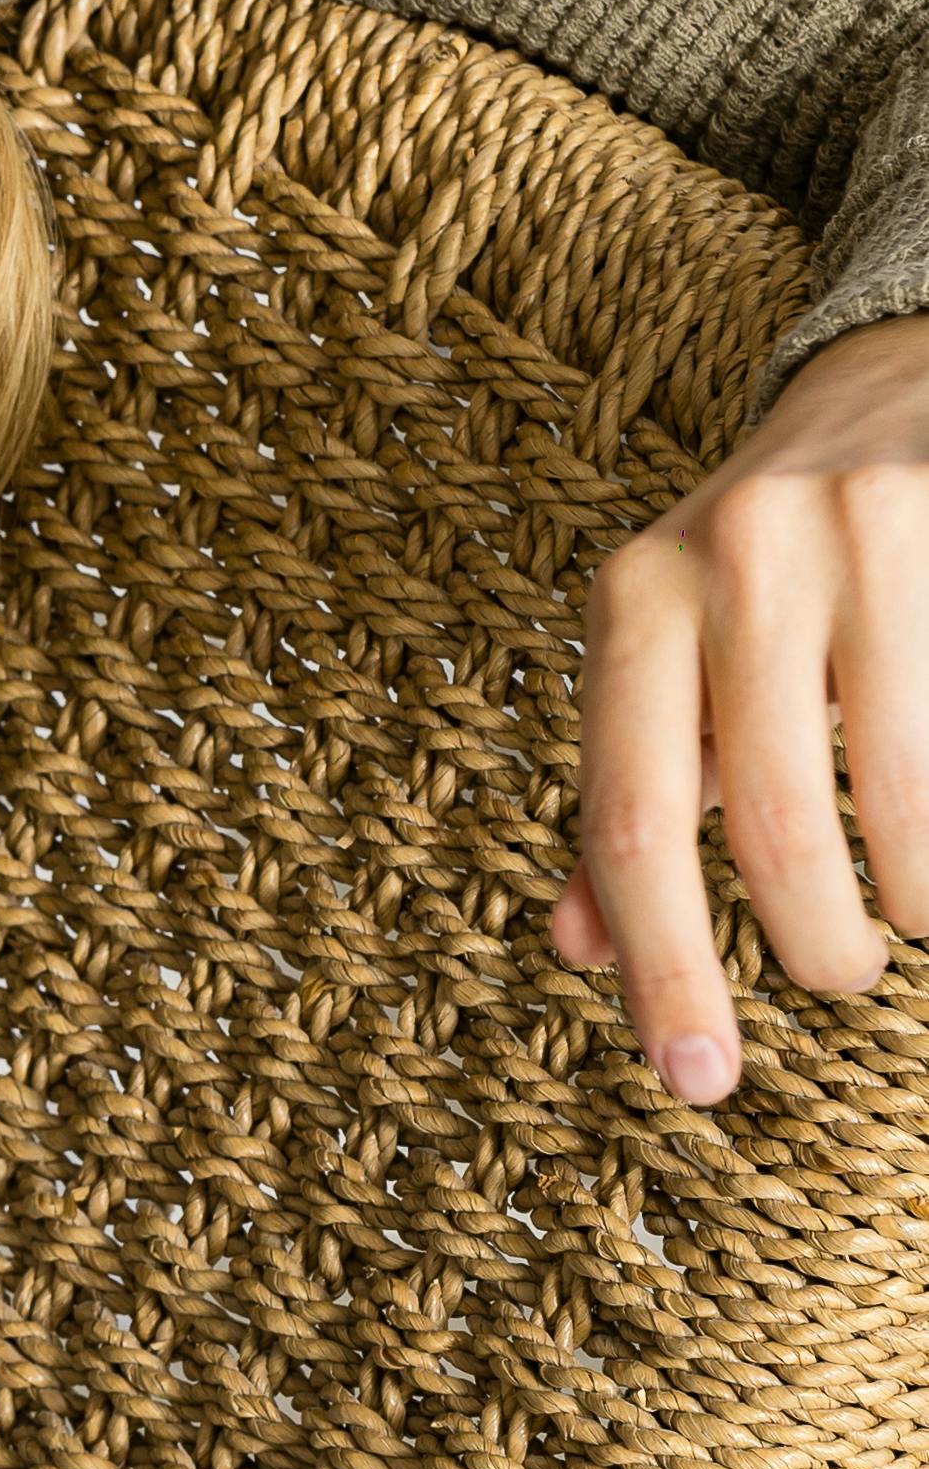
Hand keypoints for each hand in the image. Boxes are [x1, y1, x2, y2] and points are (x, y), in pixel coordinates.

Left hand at [553, 306, 928, 1100]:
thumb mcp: (668, 657)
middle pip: (773, 826)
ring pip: (908, 804)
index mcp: (635, 596)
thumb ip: (633, 794)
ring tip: (915, 908)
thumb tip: (574, 948)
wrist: (892, 389)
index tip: (694, 1079)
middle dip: (812, 946)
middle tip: (836, 974)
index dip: (660, 963)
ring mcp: (864, 535)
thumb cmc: (768, 567)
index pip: (629, 813)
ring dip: (920, 900)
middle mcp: (735, 554)